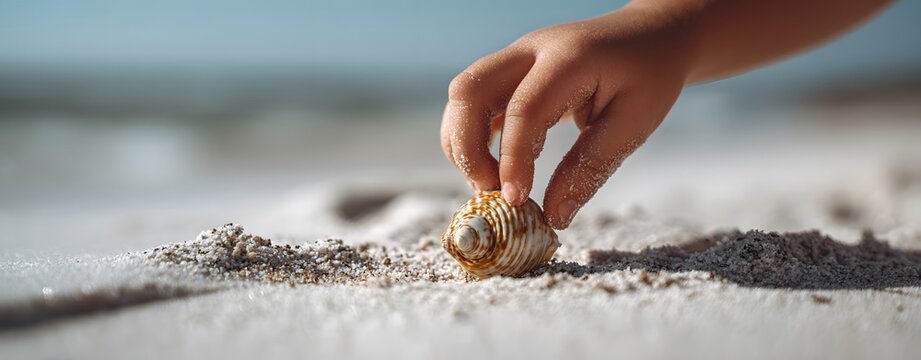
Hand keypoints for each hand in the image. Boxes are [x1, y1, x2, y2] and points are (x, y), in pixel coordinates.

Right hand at [440, 3, 693, 228]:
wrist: (650, 35)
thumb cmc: (648, 77)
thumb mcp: (633, 124)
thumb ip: (590, 168)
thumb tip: (553, 216)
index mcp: (568, 58)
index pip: (524, 108)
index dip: (512, 158)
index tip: (515, 199)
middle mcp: (530, 50)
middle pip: (469, 91)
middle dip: (466, 148)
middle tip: (489, 193)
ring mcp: (515, 57)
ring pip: (463, 95)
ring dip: (463, 144)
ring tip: (490, 186)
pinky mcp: (510, 72)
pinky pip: (474, 102)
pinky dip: (472, 137)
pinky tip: (494, 168)